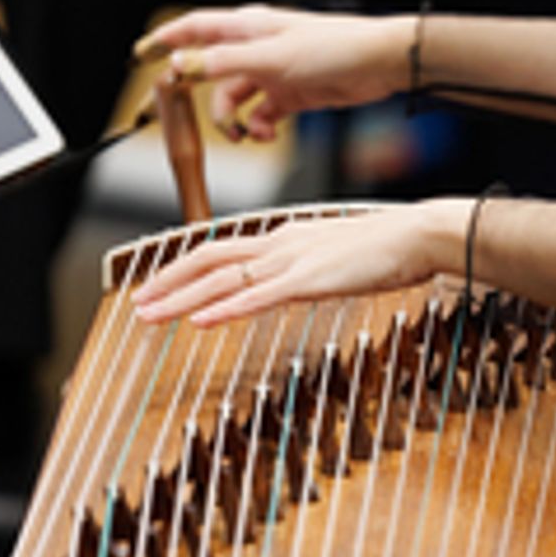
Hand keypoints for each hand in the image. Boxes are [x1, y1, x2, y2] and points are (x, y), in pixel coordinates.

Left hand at [131, 201, 468, 325]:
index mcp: (287, 237)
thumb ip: (309, 267)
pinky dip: (225, 309)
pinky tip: (200, 321)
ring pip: (223, 278)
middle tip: (137, 303)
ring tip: (150, 314)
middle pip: (209, 260)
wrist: (418, 234)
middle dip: (167, 282)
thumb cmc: (388, 247)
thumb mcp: (338, 256)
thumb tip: (292, 281)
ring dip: (181, 297)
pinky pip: (258, 296)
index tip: (159, 285)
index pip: (223, 250)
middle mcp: (281, 243)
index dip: (185, 267)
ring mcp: (293, 260)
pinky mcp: (310, 279)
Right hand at [136, 5, 416, 142]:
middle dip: (196, 96)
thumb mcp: (271, 58)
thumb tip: (180, 68)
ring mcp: (271, 72)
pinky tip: (265, 134)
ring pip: (232, 100)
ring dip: (232, 121)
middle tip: (182, 118)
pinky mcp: (289, 94)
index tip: (140, 57)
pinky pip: (259, 115)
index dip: (165, 42)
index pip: (194, 29)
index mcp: (246, 27)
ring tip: (245, 134)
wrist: (380, 65)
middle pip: (209, 71)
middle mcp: (255, 47)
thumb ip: (223, 64)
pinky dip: (257, 128)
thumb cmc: (333, 48)